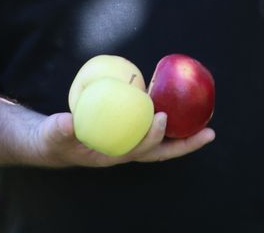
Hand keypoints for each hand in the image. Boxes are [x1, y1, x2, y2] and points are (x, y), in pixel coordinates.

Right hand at [38, 111, 215, 167]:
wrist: (54, 142)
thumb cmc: (55, 138)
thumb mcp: (54, 134)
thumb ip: (60, 129)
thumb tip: (69, 122)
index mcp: (112, 155)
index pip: (138, 149)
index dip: (152, 136)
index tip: (161, 116)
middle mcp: (127, 152)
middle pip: (161, 152)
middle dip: (186, 145)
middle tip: (209, 132)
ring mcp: (131, 145)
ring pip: (164, 144)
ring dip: (186, 136)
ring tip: (208, 126)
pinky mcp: (132, 134)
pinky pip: (156, 131)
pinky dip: (172, 124)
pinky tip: (186, 109)